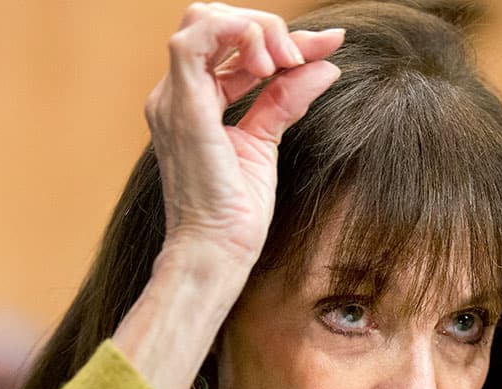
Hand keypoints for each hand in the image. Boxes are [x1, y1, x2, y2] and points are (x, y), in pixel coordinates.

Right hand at [145, 2, 343, 266]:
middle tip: (303, 56)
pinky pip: (194, 40)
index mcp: (193, 101)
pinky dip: (237, 34)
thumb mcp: (266, 142)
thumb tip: (326, 65)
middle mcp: (175, 95)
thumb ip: (287, 99)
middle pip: (213, 20)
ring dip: (255, 29)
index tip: (327, 45)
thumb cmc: (235, 213)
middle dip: (266, 27)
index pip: (229, 44)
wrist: (216, 253)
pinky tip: (270, 62)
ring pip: (203, 19)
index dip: (279, 38)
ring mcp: (173, 99)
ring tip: (288, 61)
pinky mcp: (181, 108)